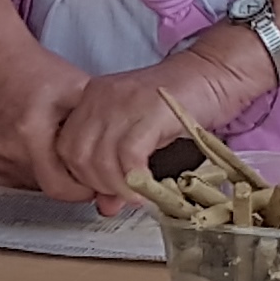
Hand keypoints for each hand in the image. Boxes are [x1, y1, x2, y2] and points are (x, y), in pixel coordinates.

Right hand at [0, 30, 88, 203]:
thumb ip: (100, 128)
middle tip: (80, 162)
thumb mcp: (78, 89)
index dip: (83, 189)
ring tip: (54, 146)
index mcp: (31, 133)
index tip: (94, 179)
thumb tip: (122, 163)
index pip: (62, 189)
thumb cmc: (35, 71)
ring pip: (32, 184)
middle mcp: (6, 150)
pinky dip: (30, 168)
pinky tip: (34, 146)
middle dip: (68, 180)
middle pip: (47, 188)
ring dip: (48, 174)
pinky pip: (14, 178)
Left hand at [49, 40, 266, 216]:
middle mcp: (101, 97)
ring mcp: (124, 101)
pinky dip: (135, 180)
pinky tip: (147, 188)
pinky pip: (129, 156)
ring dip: (116, 187)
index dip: (80, 176)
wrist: (214, 74)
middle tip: (121, 195)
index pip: (65, 146)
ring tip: (136, 195)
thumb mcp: (140, 137)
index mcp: (92, 98)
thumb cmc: (180, 105)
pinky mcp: (150, 110)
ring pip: (99, 159)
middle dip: (96, 184)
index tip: (102, 191)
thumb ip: (117, 169)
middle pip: (76, 154)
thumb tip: (106, 206)